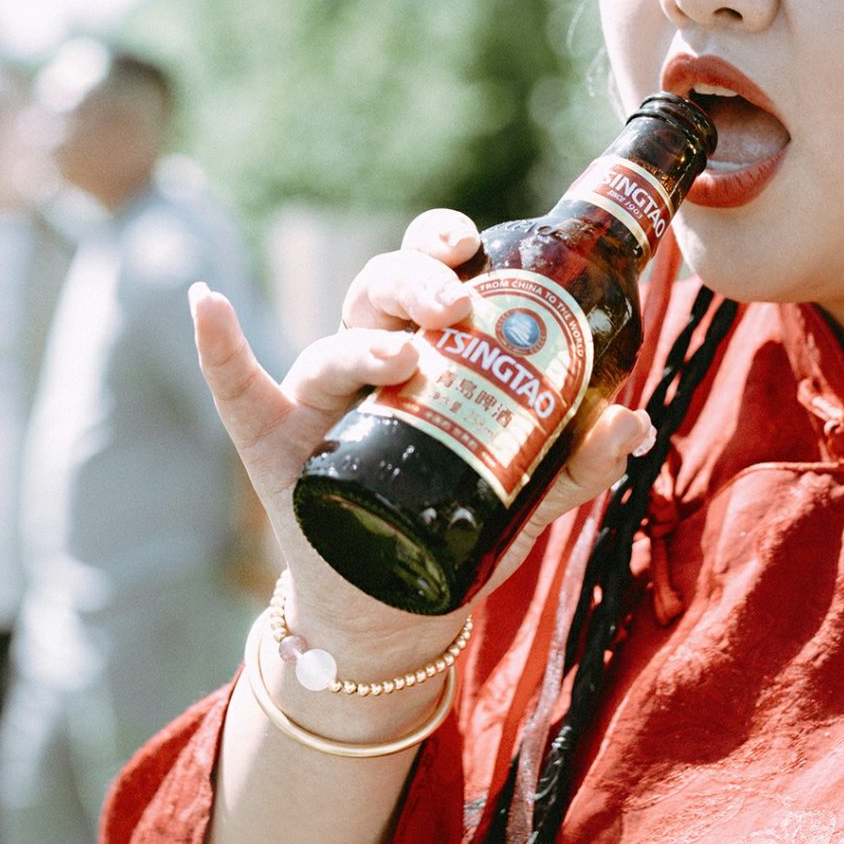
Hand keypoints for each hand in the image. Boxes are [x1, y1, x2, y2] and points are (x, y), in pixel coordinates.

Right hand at [190, 209, 652, 680]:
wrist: (395, 602)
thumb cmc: (460, 521)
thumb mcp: (529, 494)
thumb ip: (578, 461)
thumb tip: (637, 422)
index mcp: (428, 344)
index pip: (430, 268)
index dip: (442, 240)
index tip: (473, 241)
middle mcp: (368, 355)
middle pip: (381, 289)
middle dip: (417, 282)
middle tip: (457, 308)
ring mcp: (318, 398)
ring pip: (331, 341)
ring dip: (361, 337)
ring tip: (402, 357)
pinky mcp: (275, 444)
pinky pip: (236, 388)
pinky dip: (217, 346)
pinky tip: (206, 303)